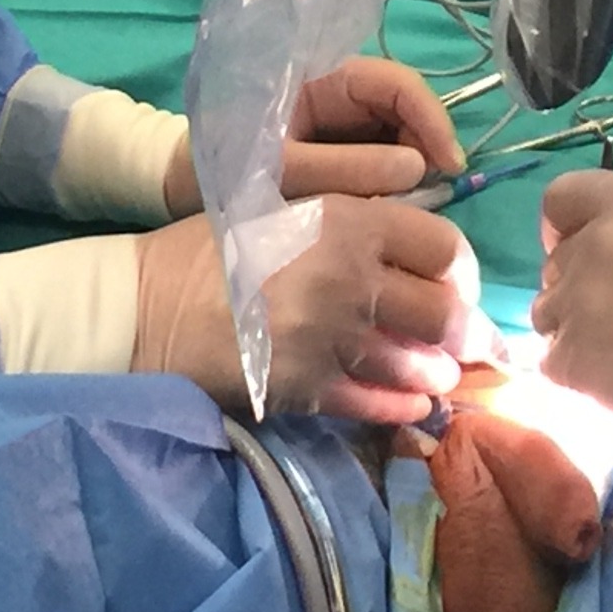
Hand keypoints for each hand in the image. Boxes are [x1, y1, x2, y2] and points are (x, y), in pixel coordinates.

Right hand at [132, 198, 498, 422]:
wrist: (143, 304)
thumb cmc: (216, 245)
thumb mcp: (291, 203)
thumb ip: (358, 215)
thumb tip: (417, 242)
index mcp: (349, 222)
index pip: (445, 248)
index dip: (461, 270)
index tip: (457, 283)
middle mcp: (349, 280)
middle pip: (443, 312)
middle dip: (464, 330)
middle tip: (469, 339)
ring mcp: (329, 339)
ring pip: (416, 365)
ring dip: (438, 374)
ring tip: (443, 375)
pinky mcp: (305, 388)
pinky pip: (376, 404)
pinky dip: (404, 408)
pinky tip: (415, 407)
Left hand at [163, 58, 464, 215]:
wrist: (175, 185)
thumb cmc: (220, 164)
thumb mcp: (282, 170)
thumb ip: (347, 168)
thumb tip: (417, 168)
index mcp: (323, 77)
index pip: (398, 84)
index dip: (431, 119)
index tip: (448, 165)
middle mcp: (341, 92)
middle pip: (406, 109)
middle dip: (425, 148)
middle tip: (432, 195)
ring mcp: (343, 120)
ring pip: (400, 135)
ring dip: (412, 168)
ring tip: (410, 208)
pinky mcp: (341, 147)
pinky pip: (383, 157)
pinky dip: (393, 183)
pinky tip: (389, 210)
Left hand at [531, 174, 612, 450]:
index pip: (562, 197)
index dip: (567, 226)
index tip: (585, 247)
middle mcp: (598, 240)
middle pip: (556, 263)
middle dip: (580, 286)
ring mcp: (578, 301)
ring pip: (547, 314)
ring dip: (575, 331)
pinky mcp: (569, 359)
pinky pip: (551, 363)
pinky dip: (578, 374)